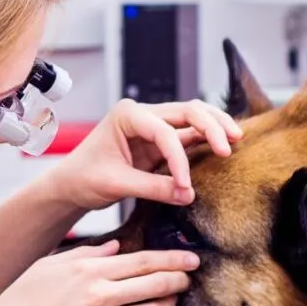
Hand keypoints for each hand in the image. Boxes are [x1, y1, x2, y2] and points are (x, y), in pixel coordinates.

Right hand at [0, 239, 197, 305]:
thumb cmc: (23, 299)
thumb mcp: (51, 264)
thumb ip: (87, 253)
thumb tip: (115, 247)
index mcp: (89, 270)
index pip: (144, 261)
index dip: (172, 259)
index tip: (190, 258)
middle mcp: (101, 296)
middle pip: (157, 284)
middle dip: (180, 278)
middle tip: (190, 274)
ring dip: (170, 302)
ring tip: (174, 296)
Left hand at [44, 99, 242, 211]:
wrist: (70, 185)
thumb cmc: (84, 178)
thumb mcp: (117, 185)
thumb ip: (153, 188)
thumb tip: (188, 195)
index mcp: (127, 116)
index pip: (164, 132)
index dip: (179, 159)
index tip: (185, 185)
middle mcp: (142, 113)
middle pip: (187, 110)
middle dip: (211, 126)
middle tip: (231, 146)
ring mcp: (152, 124)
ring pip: (192, 117)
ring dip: (214, 127)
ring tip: (236, 139)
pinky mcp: (159, 140)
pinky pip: (188, 135)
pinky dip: (206, 140)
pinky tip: (224, 146)